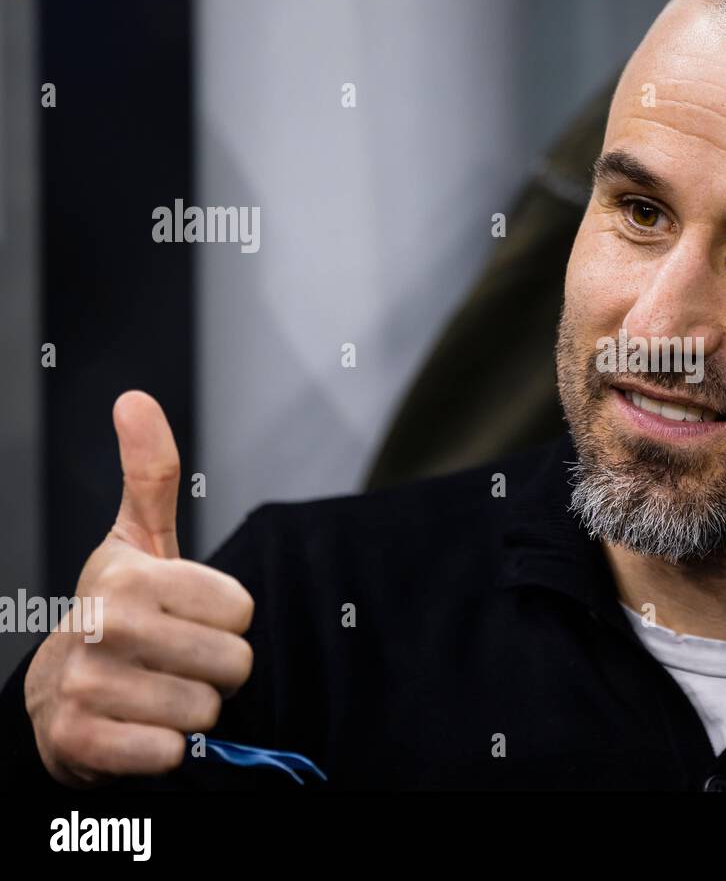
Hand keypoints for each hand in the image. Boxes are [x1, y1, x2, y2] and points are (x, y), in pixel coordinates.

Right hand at [24, 391, 254, 786]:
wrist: (59, 692)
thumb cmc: (119, 612)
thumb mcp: (137, 539)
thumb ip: (150, 472)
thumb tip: (134, 399)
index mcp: (130, 576)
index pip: (242, 611)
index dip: (225, 621)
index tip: (189, 617)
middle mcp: (105, 627)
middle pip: (232, 663)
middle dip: (215, 669)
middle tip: (177, 661)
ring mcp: (87, 686)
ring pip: (206, 710)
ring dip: (191, 709)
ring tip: (156, 692)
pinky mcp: (80, 742)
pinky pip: (171, 752)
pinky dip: (166, 750)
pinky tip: (140, 728)